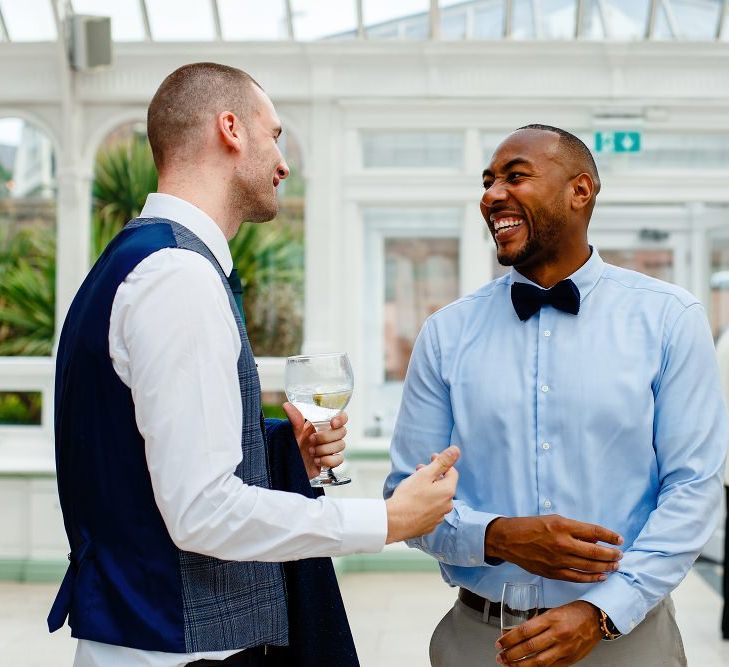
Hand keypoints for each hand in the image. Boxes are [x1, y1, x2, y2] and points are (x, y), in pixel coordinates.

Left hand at [283, 402, 346, 479]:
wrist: (289, 464)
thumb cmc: (293, 445)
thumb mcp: (293, 431)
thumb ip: (295, 419)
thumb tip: (286, 405)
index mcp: (323, 424)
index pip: (341, 417)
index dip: (341, 419)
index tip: (332, 423)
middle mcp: (330, 434)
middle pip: (342, 432)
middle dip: (326, 437)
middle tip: (311, 440)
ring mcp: (332, 448)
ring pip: (341, 445)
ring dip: (324, 449)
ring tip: (311, 452)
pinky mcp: (332, 461)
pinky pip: (339, 459)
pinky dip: (328, 460)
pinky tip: (316, 461)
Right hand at [385, 446, 459, 543]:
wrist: (394, 521)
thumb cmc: (408, 496)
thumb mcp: (425, 474)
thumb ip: (442, 461)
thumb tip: (456, 450)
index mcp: (448, 491)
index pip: (452, 472)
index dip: (442, 463)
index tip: (431, 458)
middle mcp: (447, 505)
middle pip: (444, 485)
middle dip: (434, 476)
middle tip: (419, 470)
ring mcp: (439, 517)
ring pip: (437, 498)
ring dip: (429, 489)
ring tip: (415, 486)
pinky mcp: (429, 526)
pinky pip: (431, 510)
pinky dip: (425, 503)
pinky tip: (414, 501)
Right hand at [485, 515, 622, 582]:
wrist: (509, 539)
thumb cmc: (531, 526)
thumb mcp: (554, 519)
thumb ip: (575, 529)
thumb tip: (595, 537)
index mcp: (562, 525)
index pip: (594, 531)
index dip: (610, 536)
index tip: (619, 539)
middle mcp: (562, 543)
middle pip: (595, 551)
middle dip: (611, 554)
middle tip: (620, 555)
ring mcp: (558, 560)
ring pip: (589, 566)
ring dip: (605, 567)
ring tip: (614, 565)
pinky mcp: (553, 572)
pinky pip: (577, 577)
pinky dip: (591, 577)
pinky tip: (601, 576)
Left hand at [495, 601, 601, 665]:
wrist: (597, 619)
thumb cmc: (574, 612)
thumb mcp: (553, 611)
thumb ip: (538, 623)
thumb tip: (518, 633)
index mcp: (551, 618)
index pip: (524, 631)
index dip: (509, 639)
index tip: (499, 642)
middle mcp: (557, 634)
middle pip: (529, 647)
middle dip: (511, 654)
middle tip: (500, 656)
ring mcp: (565, 648)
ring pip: (538, 661)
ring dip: (520, 665)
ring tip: (509, 665)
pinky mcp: (571, 659)